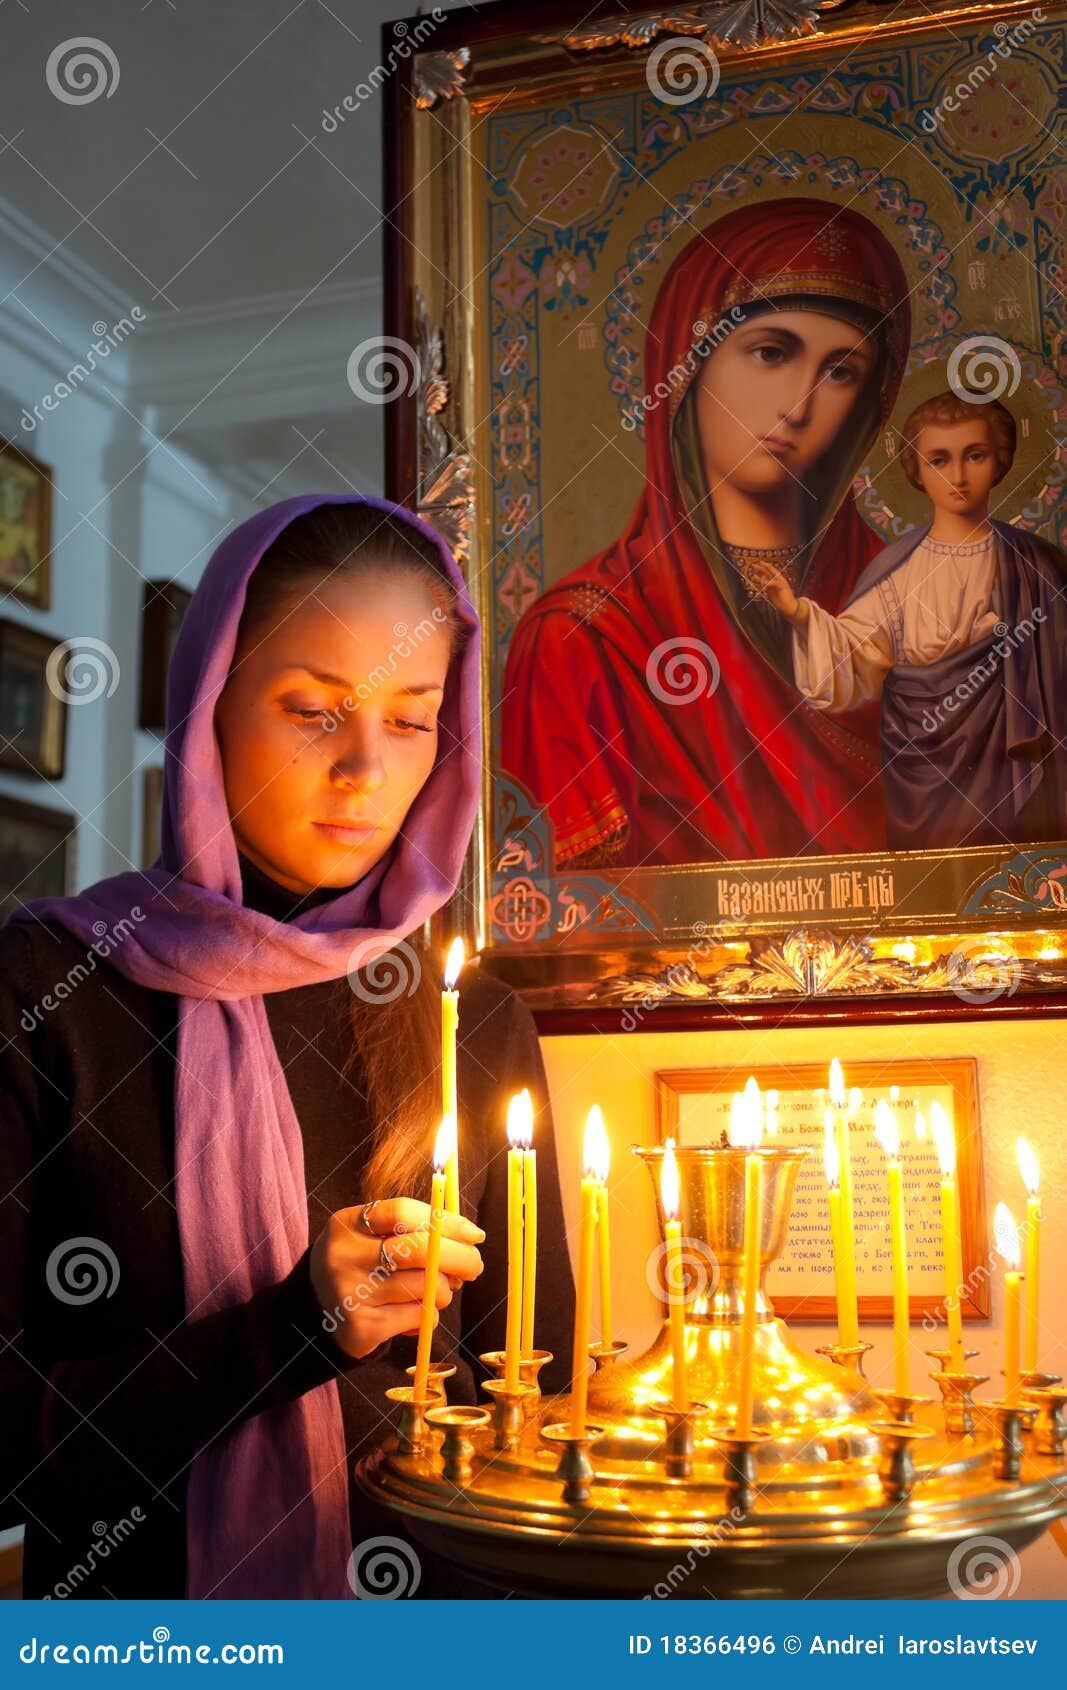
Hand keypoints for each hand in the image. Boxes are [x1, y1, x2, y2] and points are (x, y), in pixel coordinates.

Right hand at [309, 1198, 484, 1360]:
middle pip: (421, 1249)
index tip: (474, 1234)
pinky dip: (429, 1315)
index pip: (403, 1212)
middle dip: (460, 1257)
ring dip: (444, 1291)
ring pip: (425, 1287)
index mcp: (347, 1223)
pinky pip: (418, 1317)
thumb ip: (413, 1231)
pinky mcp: (361, 1328)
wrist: (315, 1314)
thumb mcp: (371, 1237)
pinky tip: (416, 1313)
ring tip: (438, 1292)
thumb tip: (470, 1237)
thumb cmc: (361, 1267)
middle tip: (475, 1266)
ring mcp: (350, 1293)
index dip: (446, 1221)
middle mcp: (344, 1255)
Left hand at [747, 559, 804, 621]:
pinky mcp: (783, 585)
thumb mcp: (770, 590)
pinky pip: (774, 582)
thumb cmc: (779, 599)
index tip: (755, 566)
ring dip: (763, 573)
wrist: (788, 606)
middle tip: (754, 565)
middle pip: (770, 570)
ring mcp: (782, 581)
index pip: (769, 571)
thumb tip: (760, 579)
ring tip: (755, 572)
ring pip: (772, 574)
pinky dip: (768, 582)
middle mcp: (779, 578)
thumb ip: (766, 584)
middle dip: (761, 567)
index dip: (762, 568)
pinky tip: (762, 582)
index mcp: (776, 579)